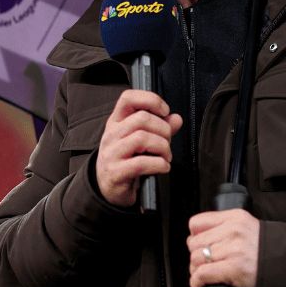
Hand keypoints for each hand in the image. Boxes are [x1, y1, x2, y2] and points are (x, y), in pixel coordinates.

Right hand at [95, 90, 183, 207]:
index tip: (165, 111)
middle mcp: (111, 134)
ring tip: (166, 156)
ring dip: (163, 147)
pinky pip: (141, 163)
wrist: (109, 188)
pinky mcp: (115, 173)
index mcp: (117, 121)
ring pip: (142, 138)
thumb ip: (159, 127)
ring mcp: (111, 153)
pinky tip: (163, 167)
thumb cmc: (126, 160)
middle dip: (163, 129)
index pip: (128, 98)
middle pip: (142, 118)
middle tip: (167, 141)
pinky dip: (159, 164)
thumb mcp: (140, 140)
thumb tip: (176, 118)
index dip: (150, 99)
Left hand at [187, 209, 260, 286]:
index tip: (199, 246)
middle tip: (203, 265)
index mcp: (235, 217)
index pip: (197, 223)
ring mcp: (234, 249)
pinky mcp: (234, 268)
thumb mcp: (248, 228)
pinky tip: (202, 285)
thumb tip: (200, 239)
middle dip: (196, 257)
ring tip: (205, 275)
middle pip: (194, 243)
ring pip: (196, 259)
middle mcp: (234, 230)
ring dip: (196, 271)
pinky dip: (197, 283)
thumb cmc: (266, 250)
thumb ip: (227, 228)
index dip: (194, 237)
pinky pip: (202, 274)